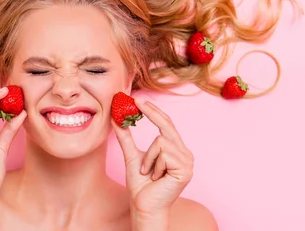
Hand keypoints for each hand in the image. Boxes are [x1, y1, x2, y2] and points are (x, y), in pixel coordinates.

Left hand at [113, 98, 192, 215]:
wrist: (143, 205)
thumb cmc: (140, 184)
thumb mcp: (131, 155)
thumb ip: (126, 137)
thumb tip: (117, 119)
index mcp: (175, 149)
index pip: (167, 124)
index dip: (153, 110)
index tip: (139, 99)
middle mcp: (184, 153)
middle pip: (167, 126)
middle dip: (151, 112)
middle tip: (136, 101)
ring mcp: (187, 161)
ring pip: (161, 140)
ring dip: (148, 157)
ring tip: (148, 172)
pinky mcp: (185, 170)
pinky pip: (164, 153)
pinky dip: (153, 164)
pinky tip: (155, 177)